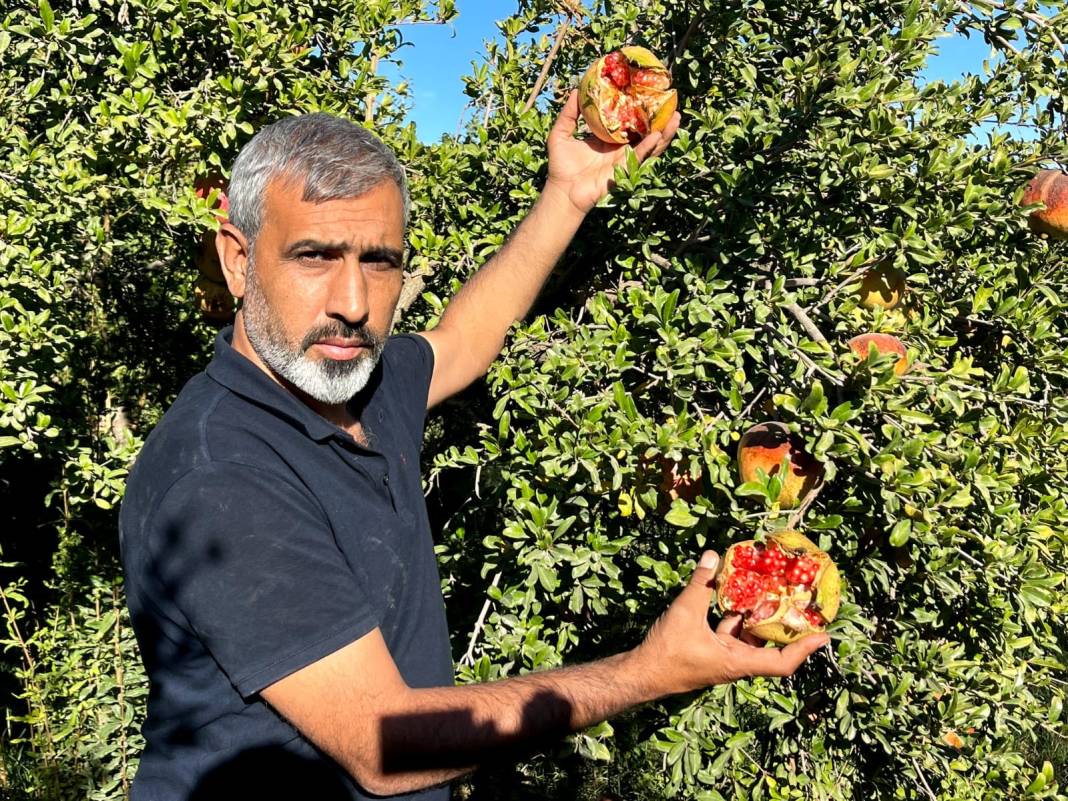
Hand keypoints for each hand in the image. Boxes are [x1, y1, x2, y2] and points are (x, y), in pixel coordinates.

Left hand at [543, 89, 680, 215]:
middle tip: (672, 102)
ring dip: (665, 132)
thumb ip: (569, 113)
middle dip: (661, 118)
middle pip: (646, 130)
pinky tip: (658, 135)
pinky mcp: (625, 169)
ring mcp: (625, 158)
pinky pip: (640, 157)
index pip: (629, 119)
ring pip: (650, 144)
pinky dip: (650, 146)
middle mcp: (621, 147)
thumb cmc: (561, 166)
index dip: (640, 108)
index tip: (650, 92)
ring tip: (676, 117)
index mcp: (609, 137)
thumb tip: (576, 91)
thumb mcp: (561, 133)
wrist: (563, 191)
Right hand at [630, 551, 828, 696]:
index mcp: (736, 661)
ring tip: (769, 593)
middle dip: (784, 627)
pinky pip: (730, 634)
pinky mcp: (709, 652)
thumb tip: (713, 556)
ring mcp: (722, 658)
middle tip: (798, 605)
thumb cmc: (667, 651)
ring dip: (758, 619)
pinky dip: (734, 618)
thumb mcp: (685, 613)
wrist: (641, 673)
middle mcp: (735, 662)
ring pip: (748, 639)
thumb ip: (700, 584)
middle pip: (769, 647)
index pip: (781, 662)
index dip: (804, 649)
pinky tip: (732, 596)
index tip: (824, 635)